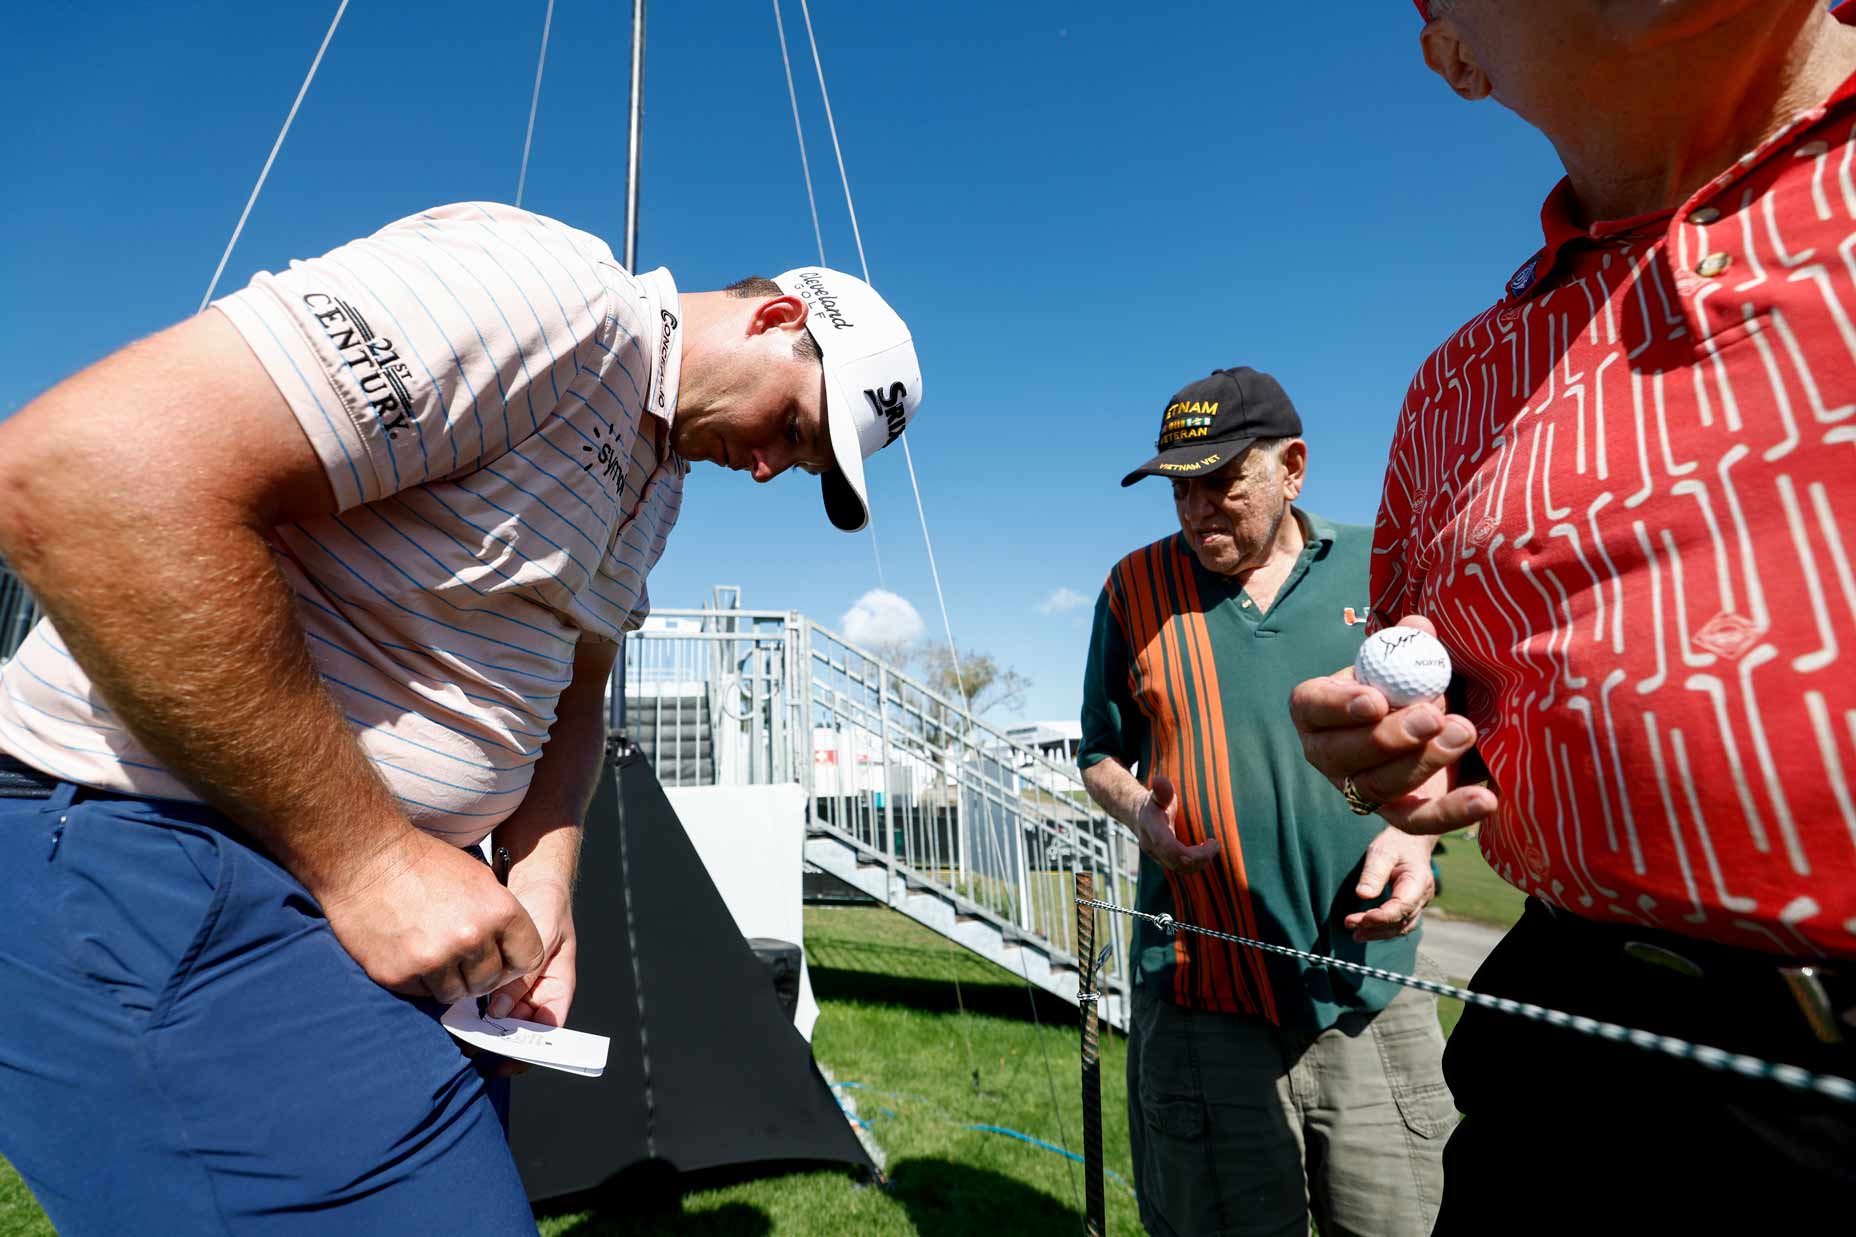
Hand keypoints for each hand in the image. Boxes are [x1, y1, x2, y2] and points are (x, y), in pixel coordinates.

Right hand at [317, 829, 544, 1004]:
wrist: (366, 860)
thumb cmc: (423, 864)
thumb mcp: (479, 879)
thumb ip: (497, 918)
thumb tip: (507, 952)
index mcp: (498, 911)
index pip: (528, 958)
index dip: (514, 961)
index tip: (501, 959)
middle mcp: (470, 939)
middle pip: (490, 982)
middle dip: (479, 975)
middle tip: (461, 959)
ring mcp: (434, 960)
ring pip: (456, 994)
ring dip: (448, 981)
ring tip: (433, 954)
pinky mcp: (400, 975)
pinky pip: (421, 993)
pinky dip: (418, 980)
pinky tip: (408, 954)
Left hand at [480, 875, 576, 1077]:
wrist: (531, 876)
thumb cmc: (545, 903)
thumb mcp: (542, 936)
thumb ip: (524, 974)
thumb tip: (499, 1012)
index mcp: (556, 986)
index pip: (548, 1027)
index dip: (531, 1048)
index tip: (508, 1060)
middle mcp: (535, 991)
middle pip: (519, 1028)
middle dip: (498, 1040)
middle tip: (472, 1048)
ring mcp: (513, 984)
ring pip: (498, 1017)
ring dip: (481, 1025)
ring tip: (460, 1033)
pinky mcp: (492, 974)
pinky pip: (482, 998)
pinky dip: (470, 1006)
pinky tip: (454, 1010)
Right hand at [1133, 773, 1220, 874]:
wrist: (1136, 814)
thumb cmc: (1153, 802)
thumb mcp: (1157, 794)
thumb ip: (1161, 790)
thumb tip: (1160, 781)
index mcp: (1152, 829)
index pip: (1171, 849)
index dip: (1195, 852)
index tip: (1214, 842)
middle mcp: (1152, 846)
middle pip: (1178, 863)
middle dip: (1201, 859)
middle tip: (1215, 845)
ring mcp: (1157, 856)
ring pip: (1180, 869)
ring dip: (1200, 862)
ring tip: (1211, 847)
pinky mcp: (1164, 860)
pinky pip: (1181, 868)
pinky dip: (1195, 863)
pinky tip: (1204, 852)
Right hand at [1289, 614, 1496, 834]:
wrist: (1425, 721)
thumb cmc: (1401, 683)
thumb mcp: (1402, 659)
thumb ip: (1408, 643)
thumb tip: (1420, 627)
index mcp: (1316, 708)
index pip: (1313, 706)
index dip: (1339, 705)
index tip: (1375, 699)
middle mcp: (1327, 753)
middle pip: (1344, 754)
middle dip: (1389, 737)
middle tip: (1432, 716)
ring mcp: (1357, 787)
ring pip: (1380, 785)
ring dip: (1424, 761)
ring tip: (1465, 732)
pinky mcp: (1394, 814)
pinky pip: (1417, 822)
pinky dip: (1451, 812)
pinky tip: (1485, 799)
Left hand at [1344, 826, 1436, 940]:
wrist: (1410, 841)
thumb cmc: (1396, 844)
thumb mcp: (1382, 852)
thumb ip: (1373, 873)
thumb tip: (1362, 895)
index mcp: (1418, 881)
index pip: (1402, 906)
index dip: (1382, 916)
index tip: (1361, 918)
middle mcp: (1422, 897)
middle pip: (1401, 920)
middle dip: (1375, 927)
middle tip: (1349, 924)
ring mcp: (1419, 904)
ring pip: (1401, 927)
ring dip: (1378, 933)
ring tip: (1355, 935)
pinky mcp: (1411, 907)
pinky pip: (1399, 924)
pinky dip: (1383, 930)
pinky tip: (1365, 931)